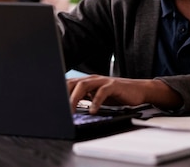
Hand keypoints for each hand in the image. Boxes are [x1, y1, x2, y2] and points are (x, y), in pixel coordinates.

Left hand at [67, 75, 182, 113]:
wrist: (138, 91)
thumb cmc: (117, 95)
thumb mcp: (97, 97)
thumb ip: (84, 98)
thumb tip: (67, 107)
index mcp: (87, 81)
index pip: (68, 84)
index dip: (58, 92)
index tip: (51, 104)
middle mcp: (93, 79)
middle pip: (73, 83)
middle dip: (63, 95)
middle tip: (59, 110)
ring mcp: (103, 80)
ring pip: (84, 85)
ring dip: (75, 98)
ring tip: (71, 111)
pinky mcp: (114, 85)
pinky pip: (102, 91)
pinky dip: (96, 101)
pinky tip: (93, 110)